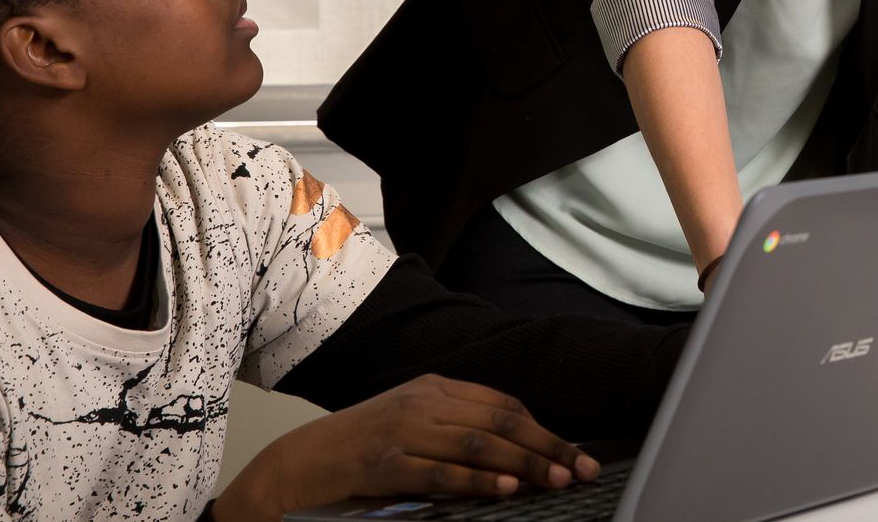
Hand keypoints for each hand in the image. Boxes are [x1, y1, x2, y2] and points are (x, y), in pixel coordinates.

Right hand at [212, 375, 596, 521]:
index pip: (504, 405)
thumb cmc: (359, 449)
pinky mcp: (385, 463)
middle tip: (582, 468)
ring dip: (525, 463)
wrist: (295, 464)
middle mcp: (424, 402)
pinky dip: (477, 481)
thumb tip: (515, 456)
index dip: (544, 428)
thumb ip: (457, 430)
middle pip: (501, 422)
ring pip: (479, 444)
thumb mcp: (413, 426)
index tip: (575, 451)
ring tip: (556, 479)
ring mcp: (404, 430)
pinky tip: (505, 489)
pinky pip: (441, 471)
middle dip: (548, 446)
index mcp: (435, 388)